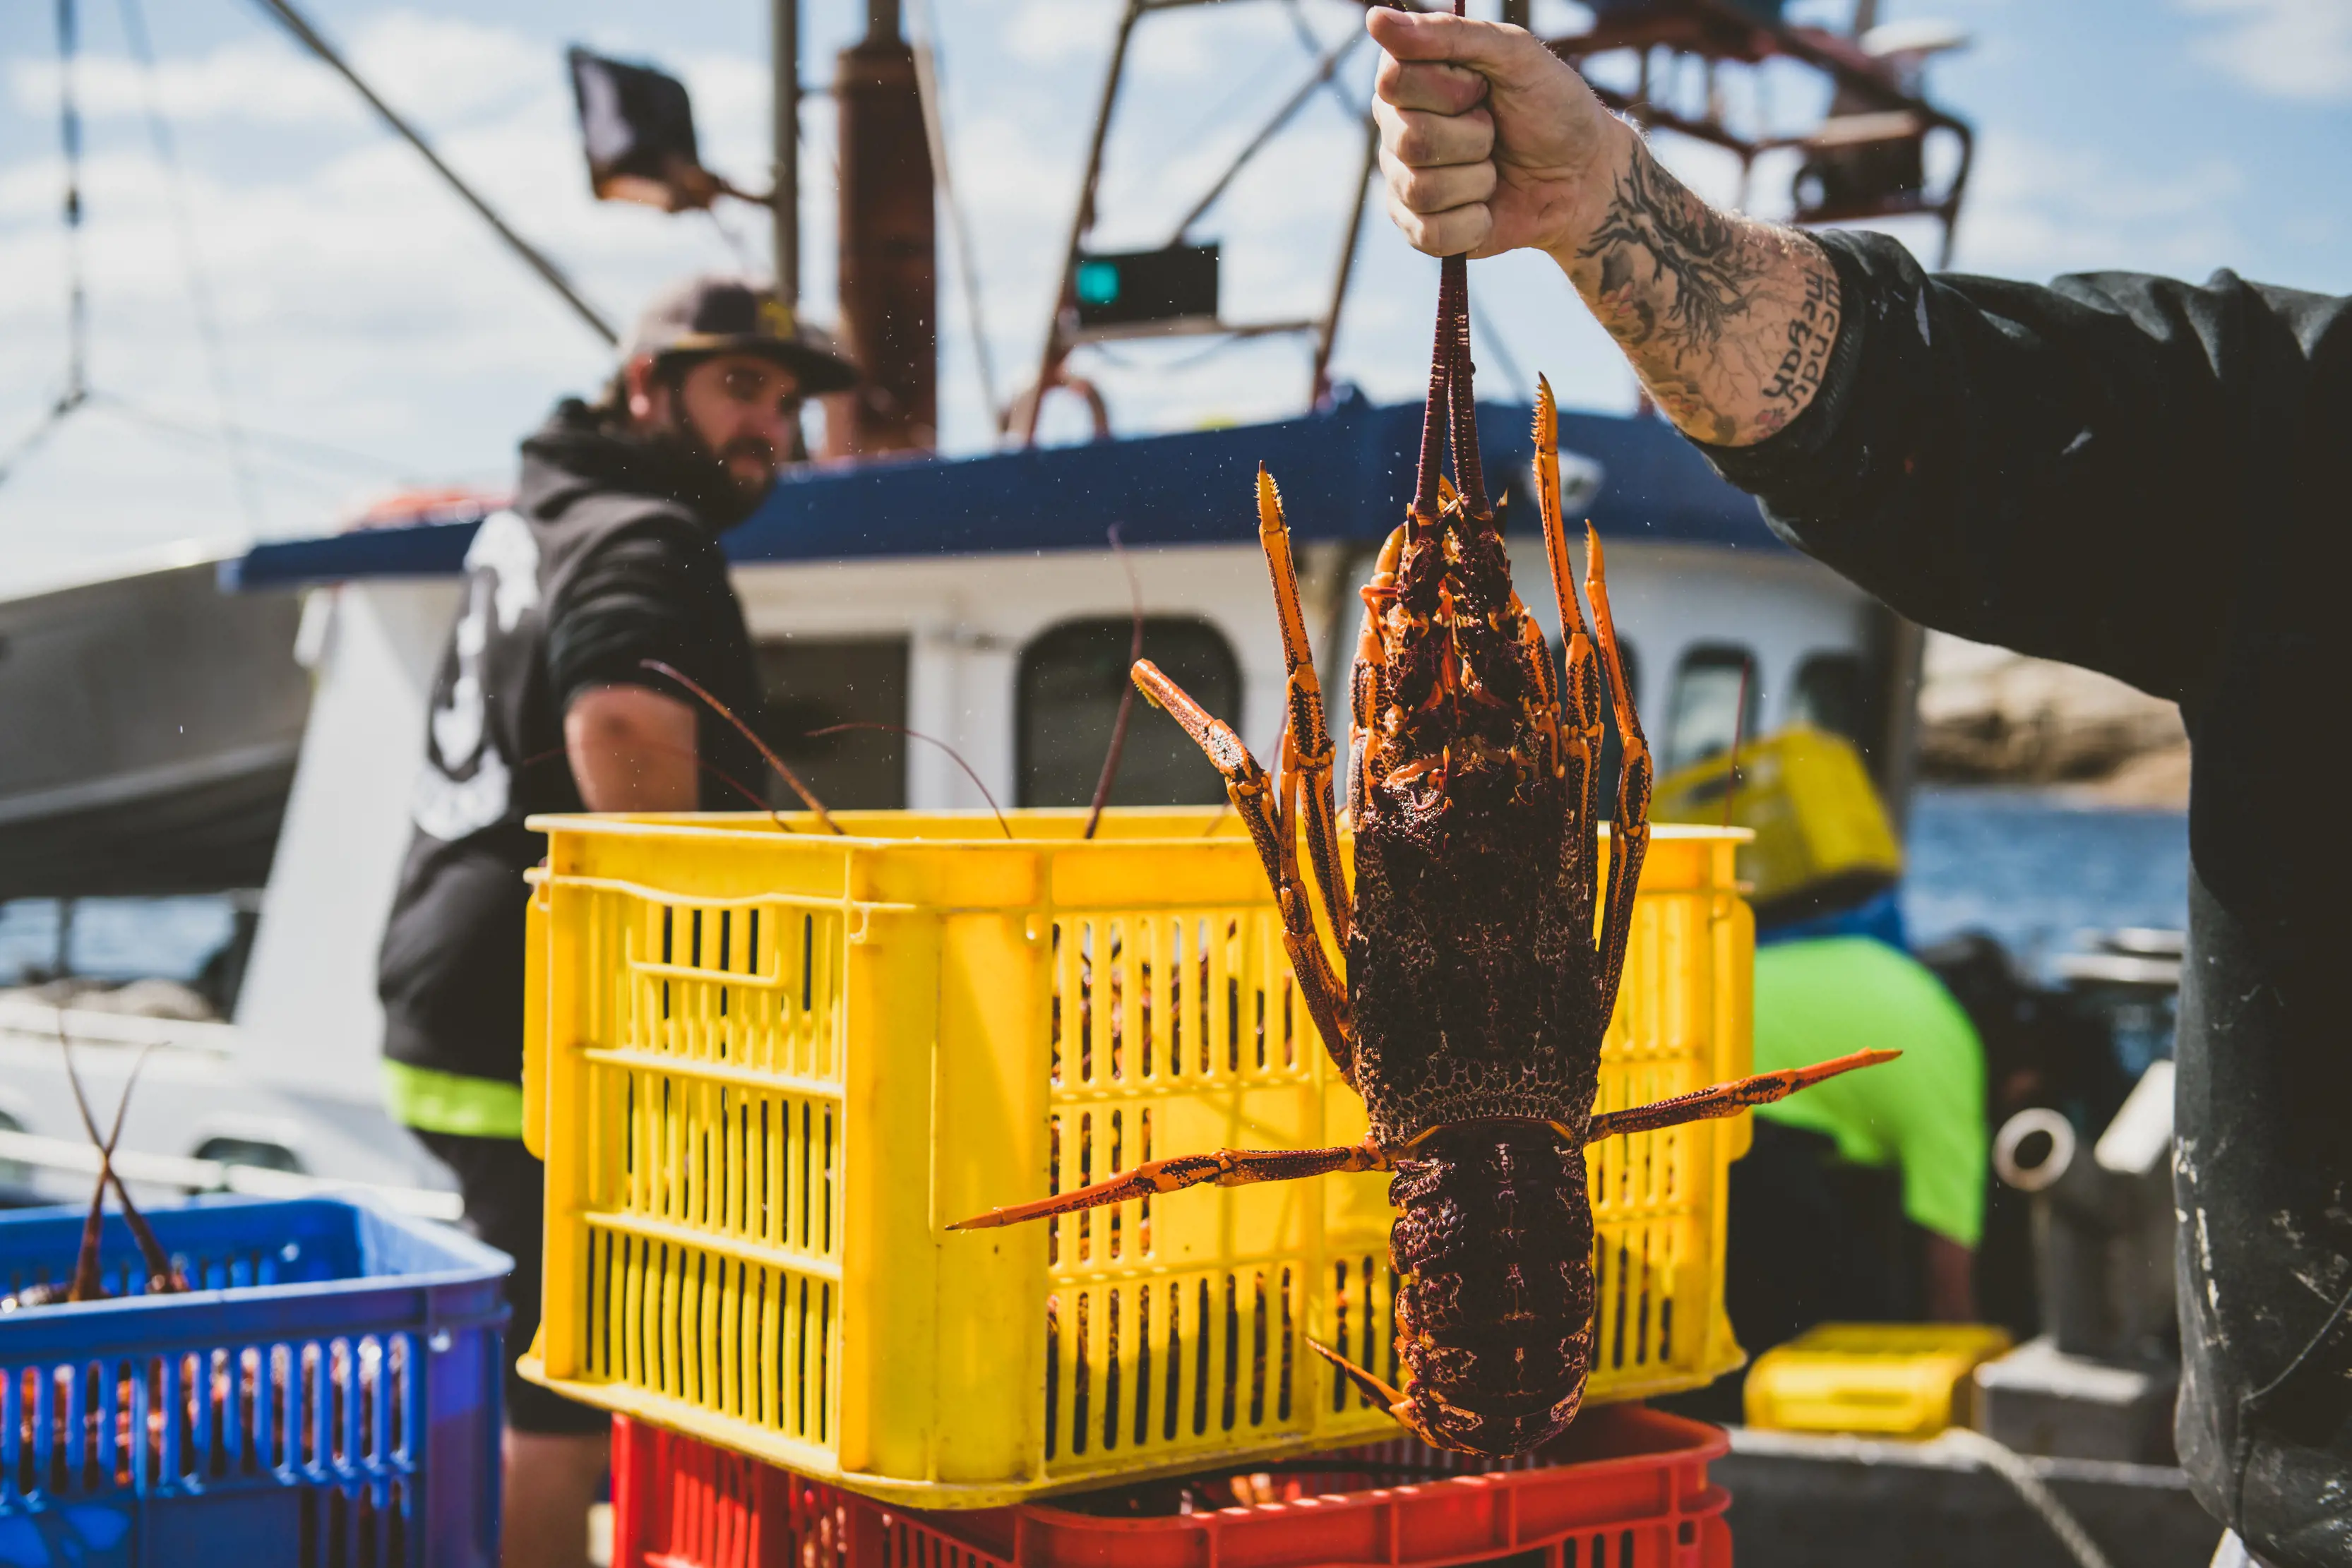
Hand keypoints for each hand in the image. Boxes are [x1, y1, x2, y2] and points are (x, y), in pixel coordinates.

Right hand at [1366, 7, 1627, 259]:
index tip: (1483, 87)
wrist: (1584, 177)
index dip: (1449, 90)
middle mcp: (1396, 128)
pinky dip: (1473, 222)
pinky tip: (1488, 209)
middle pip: (1409, 138)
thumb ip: (1449, 34)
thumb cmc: (1552, 108)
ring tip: (1495, 170)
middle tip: (1495, 131)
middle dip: (1472, 137)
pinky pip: (1429, 233)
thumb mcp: (1514, 55)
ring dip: (1477, 179)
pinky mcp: (1420, 229)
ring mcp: (1405, 181)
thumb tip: (1374, 18)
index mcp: (1411, 78)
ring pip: (1420, 188)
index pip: (1394, 81)